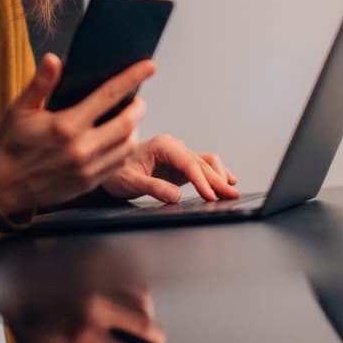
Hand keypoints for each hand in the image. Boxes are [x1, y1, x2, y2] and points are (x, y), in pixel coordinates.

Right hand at [0, 54, 150, 217]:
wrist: (4, 187)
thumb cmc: (12, 145)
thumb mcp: (20, 109)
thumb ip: (41, 83)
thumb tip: (53, 59)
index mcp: (65, 125)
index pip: (108, 95)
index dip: (132, 78)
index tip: (149, 67)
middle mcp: (81, 148)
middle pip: (128, 123)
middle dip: (138, 107)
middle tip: (136, 99)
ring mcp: (87, 168)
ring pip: (128, 145)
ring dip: (134, 129)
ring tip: (129, 119)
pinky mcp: (89, 183)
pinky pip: (118, 164)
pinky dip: (125, 149)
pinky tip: (118, 141)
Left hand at [100, 134, 238, 202]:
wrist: (110, 167)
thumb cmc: (117, 173)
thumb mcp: (130, 182)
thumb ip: (153, 187)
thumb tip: (176, 195)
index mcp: (162, 145)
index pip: (188, 163)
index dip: (202, 180)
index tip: (210, 196)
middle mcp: (173, 146)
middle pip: (202, 163)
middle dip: (218, 180)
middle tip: (231, 196)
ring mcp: (178, 154)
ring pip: (206, 163)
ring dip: (219, 177)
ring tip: (231, 193)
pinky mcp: (180, 164)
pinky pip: (202, 167)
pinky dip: (215, 174)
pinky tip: (228, 181)